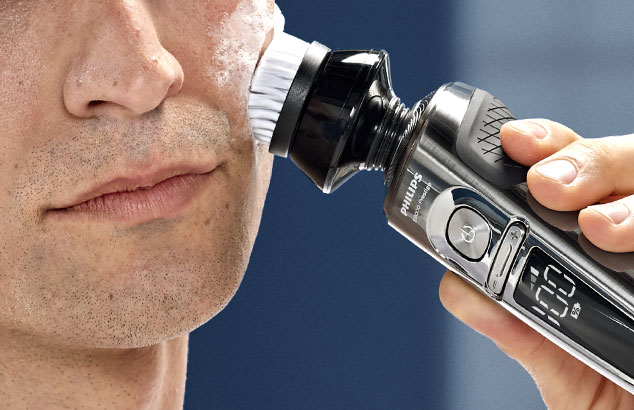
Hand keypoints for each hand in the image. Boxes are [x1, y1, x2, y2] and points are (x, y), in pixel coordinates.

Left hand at [439, 119, 633, 408]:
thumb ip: (514, 327)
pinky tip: (632, 245)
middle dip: (582, 161)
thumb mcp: (556, 367)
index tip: (513, 142)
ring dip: (628, 202)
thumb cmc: (612, 397)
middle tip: (547, 185)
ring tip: (599, 228)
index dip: (542, 147)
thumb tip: (458, 287)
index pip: (567, 171)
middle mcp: (631, 239)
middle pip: (619, 166)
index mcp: (586, 247)